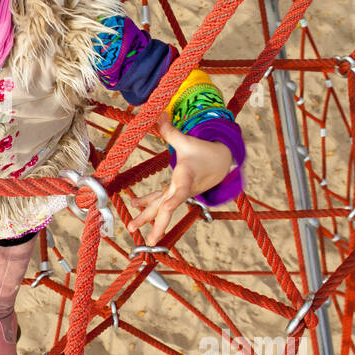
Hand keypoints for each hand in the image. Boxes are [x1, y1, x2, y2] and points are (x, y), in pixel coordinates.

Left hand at [126, 112, 234, 246]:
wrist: (222, 162)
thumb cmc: (204, 151)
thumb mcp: (187, 140)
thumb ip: (170, 131)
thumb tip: (157, 113)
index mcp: (187, 177)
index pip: (180, 192)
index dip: (173, 201)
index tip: (168, 209)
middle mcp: (182, 189)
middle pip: (168, 208)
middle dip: (157, 224)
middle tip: (148, 241)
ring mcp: (179, 192)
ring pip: (162, 208)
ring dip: (148, 218)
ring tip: (132, 228)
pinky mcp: (176, 191)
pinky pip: (161, 201)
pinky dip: (148, 203)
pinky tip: (135, 206)